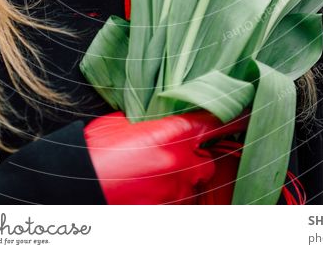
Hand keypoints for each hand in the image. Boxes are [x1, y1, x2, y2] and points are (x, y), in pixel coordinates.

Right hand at [84, 108, 249, 204]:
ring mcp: (175, 192)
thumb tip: (174, 117)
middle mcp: (182, 163)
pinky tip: (145, 189)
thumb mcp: (129, 120)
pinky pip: (177, 202)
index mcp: (175, 132)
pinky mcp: (166, 212)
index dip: (234, 115)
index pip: (219, 120)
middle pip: (206, 160)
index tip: (246, 110)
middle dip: (193, 158)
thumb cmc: (96, 148)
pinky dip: (166, 196)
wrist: (75, 184)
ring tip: (148, 174)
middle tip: (170, 154)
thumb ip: (159, 119)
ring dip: (178, 179)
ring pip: (190, 184)